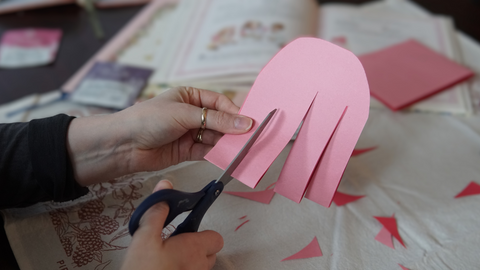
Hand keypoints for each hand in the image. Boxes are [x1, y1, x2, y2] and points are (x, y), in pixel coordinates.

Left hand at [67, 87, 252, 185]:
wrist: (124, 145)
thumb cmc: (149, 119)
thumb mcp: (185, 114)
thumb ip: (216, 120)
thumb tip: (245, 123)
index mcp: (190, 96)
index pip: (219, 103)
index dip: (234, 112)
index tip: (249, 123)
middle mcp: (192, 114)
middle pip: (219, 121)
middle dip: (233, 129)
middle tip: (249, 138)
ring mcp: (190, 133)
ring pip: (215, 137)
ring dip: (227, 143)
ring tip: (241, 149)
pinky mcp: (187, 151)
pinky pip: (208, 151)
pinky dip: (218, 154)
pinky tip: (228, 157)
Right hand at [121, 179, 223, 269]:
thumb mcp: (144, 237)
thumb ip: (156, 212)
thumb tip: (165, 187)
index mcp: (193, 249)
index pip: (215, 237)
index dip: (203, 232)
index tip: (187, 228)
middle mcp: (199, 267)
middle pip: (210, 252)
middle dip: (196, 246)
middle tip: (175, 243)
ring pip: (200, 266)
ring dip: (189, 260)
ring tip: (168, 257)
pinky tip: (165, 267)